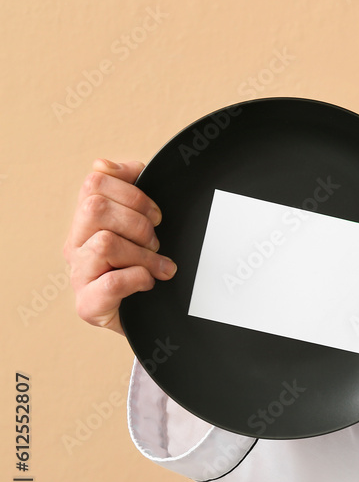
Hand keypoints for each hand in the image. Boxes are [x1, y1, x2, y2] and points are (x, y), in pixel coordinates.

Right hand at [63, 158, 176, 335]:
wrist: (153, 315)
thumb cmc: (146, 265)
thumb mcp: (143, 222)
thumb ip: (130, 187)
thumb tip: (106, 165)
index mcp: (86, 221)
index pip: (95, 182)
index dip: (132, 192)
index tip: (155, 214)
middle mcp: (76, 245)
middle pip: (94, 208)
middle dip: (138, 222)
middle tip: (156, 242)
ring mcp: (79, 275)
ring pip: (105, 243)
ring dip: (144, 255)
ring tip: (160, 267)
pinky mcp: (88, 305)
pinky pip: (111, 283)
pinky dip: (138, 279)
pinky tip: (149, 283)